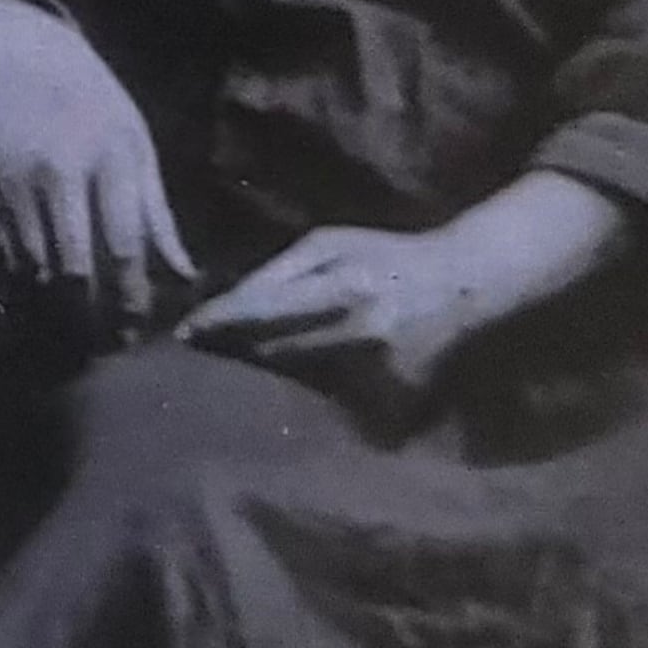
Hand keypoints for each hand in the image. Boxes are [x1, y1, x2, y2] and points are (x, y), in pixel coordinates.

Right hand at [0, 0, 194, 336]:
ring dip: (60, 310)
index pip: (123, 242)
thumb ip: (154, 208)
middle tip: (108, 345)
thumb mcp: (131, 136)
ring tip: (80, 337)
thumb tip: (182, 272)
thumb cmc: (84, 94)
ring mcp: (19, 188)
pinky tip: (45, 305)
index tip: (139, 328)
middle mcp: (62, 175)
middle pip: (76, 266)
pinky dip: (29, 288)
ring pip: (38, 269)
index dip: (131, 294)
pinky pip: (9, 258)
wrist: (4, 55)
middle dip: (94, 315)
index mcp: (109, 156)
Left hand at [173, 224, 483, 418]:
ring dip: (265, 378)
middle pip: (273, 353)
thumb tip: (225, 303)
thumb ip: (278, 271)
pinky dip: (311, 397)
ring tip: (237, 371)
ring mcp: (380, 372)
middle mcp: (359, 332)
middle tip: (193, 354)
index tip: (182, 333)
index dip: (219, 323)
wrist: (465, 283)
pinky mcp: (396, 402)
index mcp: (342, 285)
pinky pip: (335, 405)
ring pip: (299, 383)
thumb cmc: (385, 255)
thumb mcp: (331, 242)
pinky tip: (296, 391)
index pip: (263, 309)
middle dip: (232, 353)